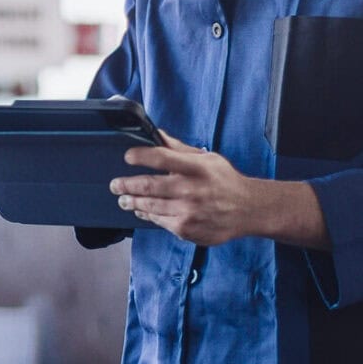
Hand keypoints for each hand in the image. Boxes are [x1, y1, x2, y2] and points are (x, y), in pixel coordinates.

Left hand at [110, 132, 330, 249]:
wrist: (247, 210)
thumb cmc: (225, 180)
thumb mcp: (206, 158)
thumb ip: (179, 149)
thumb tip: (156, 134)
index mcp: (196, 167)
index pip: (162, 158)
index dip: (141, 156)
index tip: (127, 157)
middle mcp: (191, 190)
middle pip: (149, 186)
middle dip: (127, 185)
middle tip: (115, 184)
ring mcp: (188, 212)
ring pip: (150, 206)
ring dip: (132, 202)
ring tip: (123, 199)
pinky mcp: (186, 229)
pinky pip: (159, 221)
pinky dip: (147, 215)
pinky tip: (141, 210)